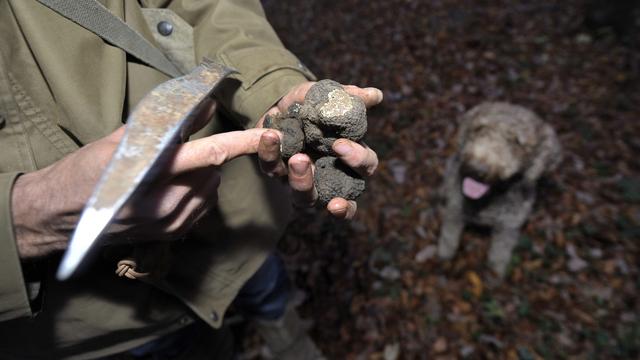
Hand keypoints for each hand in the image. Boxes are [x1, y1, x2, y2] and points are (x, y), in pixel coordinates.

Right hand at [11, 123, 278, 258]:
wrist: (60, 216)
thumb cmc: (85, 172)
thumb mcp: (120, 139)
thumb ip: (168, 124)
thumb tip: (206, 105)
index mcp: (152, 174)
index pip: (209, 154)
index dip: (242, 143)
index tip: (267, 134)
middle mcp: (165, 204)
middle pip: (212, 172)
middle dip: (208, 156)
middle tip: (182, 150)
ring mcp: (169, 224)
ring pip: (210, 190)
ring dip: (204, 174)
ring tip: (172, 170)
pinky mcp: (171, 235)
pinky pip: (202, 207)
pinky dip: (198, 192)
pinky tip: (174, 187)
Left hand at [256, 81, 381, 218]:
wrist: (284, 102)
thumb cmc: (315, 105)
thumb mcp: (331, 95)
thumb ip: (351, 96)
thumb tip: (375, 95)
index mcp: (351, 158)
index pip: (365, 167)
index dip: (357, 160)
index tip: (340, 145)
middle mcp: (331, 178)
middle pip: (337, 198)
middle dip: (326, 181)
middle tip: (303, 159)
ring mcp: (304, 181)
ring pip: (304, 197)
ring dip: (299, 179)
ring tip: (294, 156)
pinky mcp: (277, 172)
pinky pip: (271, 169)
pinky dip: (268, 153)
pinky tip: (268, 135)